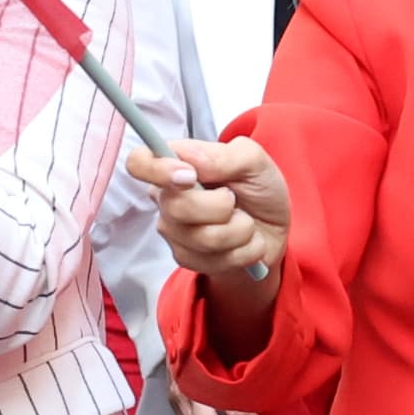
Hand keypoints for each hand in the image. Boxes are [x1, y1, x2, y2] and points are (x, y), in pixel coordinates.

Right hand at [127, 133, 288, 282]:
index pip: (139, 162)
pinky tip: (244, 241)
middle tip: (234, 199)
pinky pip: (216, 259)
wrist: (274, 229)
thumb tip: (189, 159)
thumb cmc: (258, 188)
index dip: (157, 170)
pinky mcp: (186, 258)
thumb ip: (222, 155)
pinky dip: (244, 250)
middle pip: (176, 207)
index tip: (190, 176)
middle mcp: (167, 198)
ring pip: (202, 237)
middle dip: (221, 206)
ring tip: (245, 221)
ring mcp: (174, 231)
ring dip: (240, 230)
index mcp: (176, 165)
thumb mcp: (252, 160)